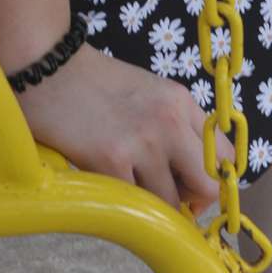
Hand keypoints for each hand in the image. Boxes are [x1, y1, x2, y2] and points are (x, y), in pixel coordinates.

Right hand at [13, 42, 235, 213]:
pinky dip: (123, 205)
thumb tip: (186, 172)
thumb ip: (172, 126)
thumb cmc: (89, 82)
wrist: (45, 64)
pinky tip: (107, 190)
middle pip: (210, 186)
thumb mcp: (147, 93)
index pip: (226, 156)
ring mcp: (143, 142)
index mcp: (183, 104)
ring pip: (169, 203)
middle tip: (168, 204)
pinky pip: (133, 204)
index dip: (213, 182)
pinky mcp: (111, 160)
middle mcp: (171, 122)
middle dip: (192, 204)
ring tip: (129, 193)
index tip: (191, 190)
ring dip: (152, 208)